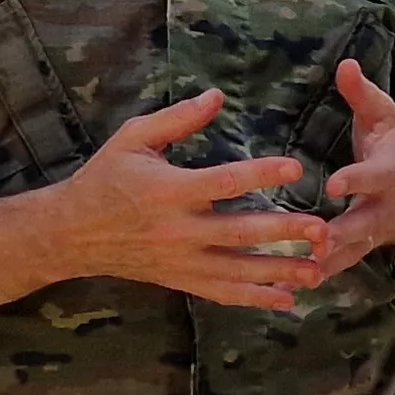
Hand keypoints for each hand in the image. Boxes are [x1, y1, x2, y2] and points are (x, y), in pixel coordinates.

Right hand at [43, 89, 324, 311]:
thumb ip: (178, 118)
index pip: (223, 182)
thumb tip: (217, 95)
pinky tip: (287, 299)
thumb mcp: (134, 138)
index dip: (260, 174)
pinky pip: (223, 293)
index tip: (295, 168)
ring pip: (237, 271)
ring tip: (317, 270)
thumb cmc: (105, 177)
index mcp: (169, 190)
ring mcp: (181, 261)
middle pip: (238, 234)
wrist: (72, 233)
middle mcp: (178, 230)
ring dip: (279, 272)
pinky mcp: (180, 280)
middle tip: (321, 230)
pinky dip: (255, 298)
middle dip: (282, 233)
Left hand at [309, 60, 394, 275]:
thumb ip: (364, 95)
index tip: (332, 185)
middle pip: (361, 224)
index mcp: (389, 174)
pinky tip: (286, 288)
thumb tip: (346, 64)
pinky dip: (316, 277)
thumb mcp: (387, 120)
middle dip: (340, 234)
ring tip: (296, 275)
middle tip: (315, 241)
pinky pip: (338, 267)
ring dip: (325, 264)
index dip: (354, 180)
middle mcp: (382, 208)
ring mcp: (372, 234)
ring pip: (349, 252)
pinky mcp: (360, 251)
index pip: (370, 176)